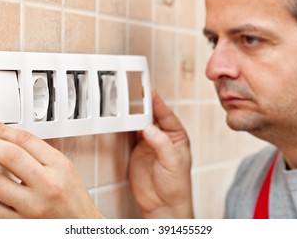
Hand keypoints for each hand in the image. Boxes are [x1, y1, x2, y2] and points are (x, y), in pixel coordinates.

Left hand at [0, 118, 103, 218]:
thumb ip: (40, 153)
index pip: (27, 141)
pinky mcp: (22, 225)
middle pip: (11, 156)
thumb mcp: (64, 168)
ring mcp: (34, 207)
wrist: (81, 224)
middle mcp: (48, 185)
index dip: (3, 130)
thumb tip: (8, 138)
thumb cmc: (72, 197)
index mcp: (60, 166)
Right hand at [129, 91, 192, 217]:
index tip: (149, 91)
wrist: (162, 204)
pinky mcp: (136, 150)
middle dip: (143, 105)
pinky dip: (125, 126)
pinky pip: (130, 134)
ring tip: (124, 103)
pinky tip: (120, 119)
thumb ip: (162, 144)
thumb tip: (148, 128)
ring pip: (139, 123)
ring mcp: (148, 142)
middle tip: (133, 93)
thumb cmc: (176, 185)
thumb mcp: (173, 162)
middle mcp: (163, 136)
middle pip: (152, 115)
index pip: (166, 114)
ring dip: (133, 114)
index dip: (157, 102)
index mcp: (177, 136)